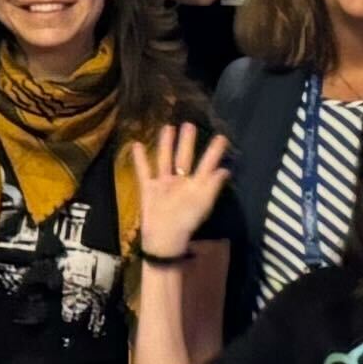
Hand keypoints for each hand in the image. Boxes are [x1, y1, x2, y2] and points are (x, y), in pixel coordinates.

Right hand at [129, 119, 229, 266]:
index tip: (221, 137)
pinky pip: (144, 171)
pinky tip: (137, 144)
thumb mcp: (203, 203)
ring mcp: (164, 184)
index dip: (214, 152)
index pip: (206, 164)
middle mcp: (180, 182)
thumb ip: (212, 185)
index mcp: (195, 185)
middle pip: (184, 158)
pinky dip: (140, 159)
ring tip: (168, 128)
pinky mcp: (149, 189)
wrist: (164, 238)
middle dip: (187, 142)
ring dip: (166, 145)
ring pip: (165, 160)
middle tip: (189, 125)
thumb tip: (225, 169)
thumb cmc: (187, 221)